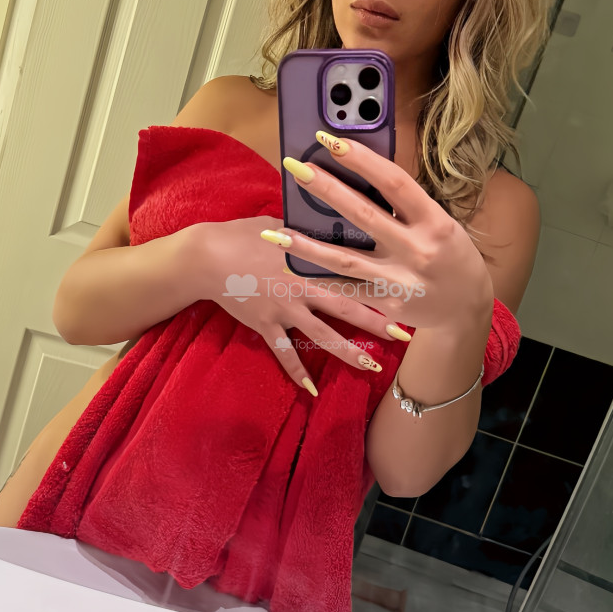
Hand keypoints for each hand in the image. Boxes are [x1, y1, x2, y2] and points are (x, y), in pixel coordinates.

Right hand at [193, 216, 410, 393]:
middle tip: (403, 334)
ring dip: (348, 352)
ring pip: (322, 336)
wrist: (205, 257)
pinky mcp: (265, 325)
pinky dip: (296, 373)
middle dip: (376, 322)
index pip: (352, 271)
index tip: (406, 289)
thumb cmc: (243, 233)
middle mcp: (302, 288)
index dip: (380, 281)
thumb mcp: (281, 222)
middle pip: (347, 307)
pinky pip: (284, 354)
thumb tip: (334, 221)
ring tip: (371, 366)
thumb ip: (309, 229)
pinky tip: (311, 391)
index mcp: (310, 259)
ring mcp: (284, 310)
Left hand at [272, 132, 493, 332]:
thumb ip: (405, 207)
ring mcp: (401, 279)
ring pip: (345, 258)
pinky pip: (346, 288)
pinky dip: (317, 277)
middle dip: (326, 189)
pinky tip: (291, 266)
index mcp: (434, 221)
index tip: (332, 141)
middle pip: (364, 215)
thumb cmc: (450, 256)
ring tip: (275, 232)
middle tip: (295, 168)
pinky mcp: (387, 303)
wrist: (467, 308)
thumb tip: (357, 177)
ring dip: (307, 245)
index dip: (362, 160)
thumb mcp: (439, 225)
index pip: (395, 182)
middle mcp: (418, 249)